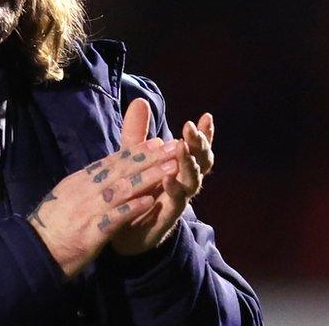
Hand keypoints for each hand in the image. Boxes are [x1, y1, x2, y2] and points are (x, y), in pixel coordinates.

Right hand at [27, 100, 182, 278]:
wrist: (34, 251)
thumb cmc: (52, 225)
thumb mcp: (68, 196)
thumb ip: (87, 184)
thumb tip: (104, 171)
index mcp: (80, 181)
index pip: (112, 162)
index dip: (136, 151)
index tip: (157, 142)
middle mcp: (84, 190)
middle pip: (121, 170)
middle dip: (149, 158)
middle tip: (173, 148)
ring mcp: (87, 210)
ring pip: (122, 189)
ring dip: (149, 178)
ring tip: (171, 169)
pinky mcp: (90, 232)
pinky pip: (115, 218)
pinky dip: (133, 208)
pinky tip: (151, 202)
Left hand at [110, 101, 214, 255]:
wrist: (122, 228)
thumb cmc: (134, 189)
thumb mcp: (133, 157)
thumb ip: (137, 132)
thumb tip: (140, 100)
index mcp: (179, 165)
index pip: (196, 147)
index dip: (205, 134)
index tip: (206, 116)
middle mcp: (184, 181)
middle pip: (201, 161)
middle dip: (199, 144)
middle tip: (191, 129)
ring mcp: (178, 199)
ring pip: (193, 180)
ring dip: (188, 164)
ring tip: (181, 149)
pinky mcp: (167, 215)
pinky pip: (176, 201)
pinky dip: (173, 188)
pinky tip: (168, 178)